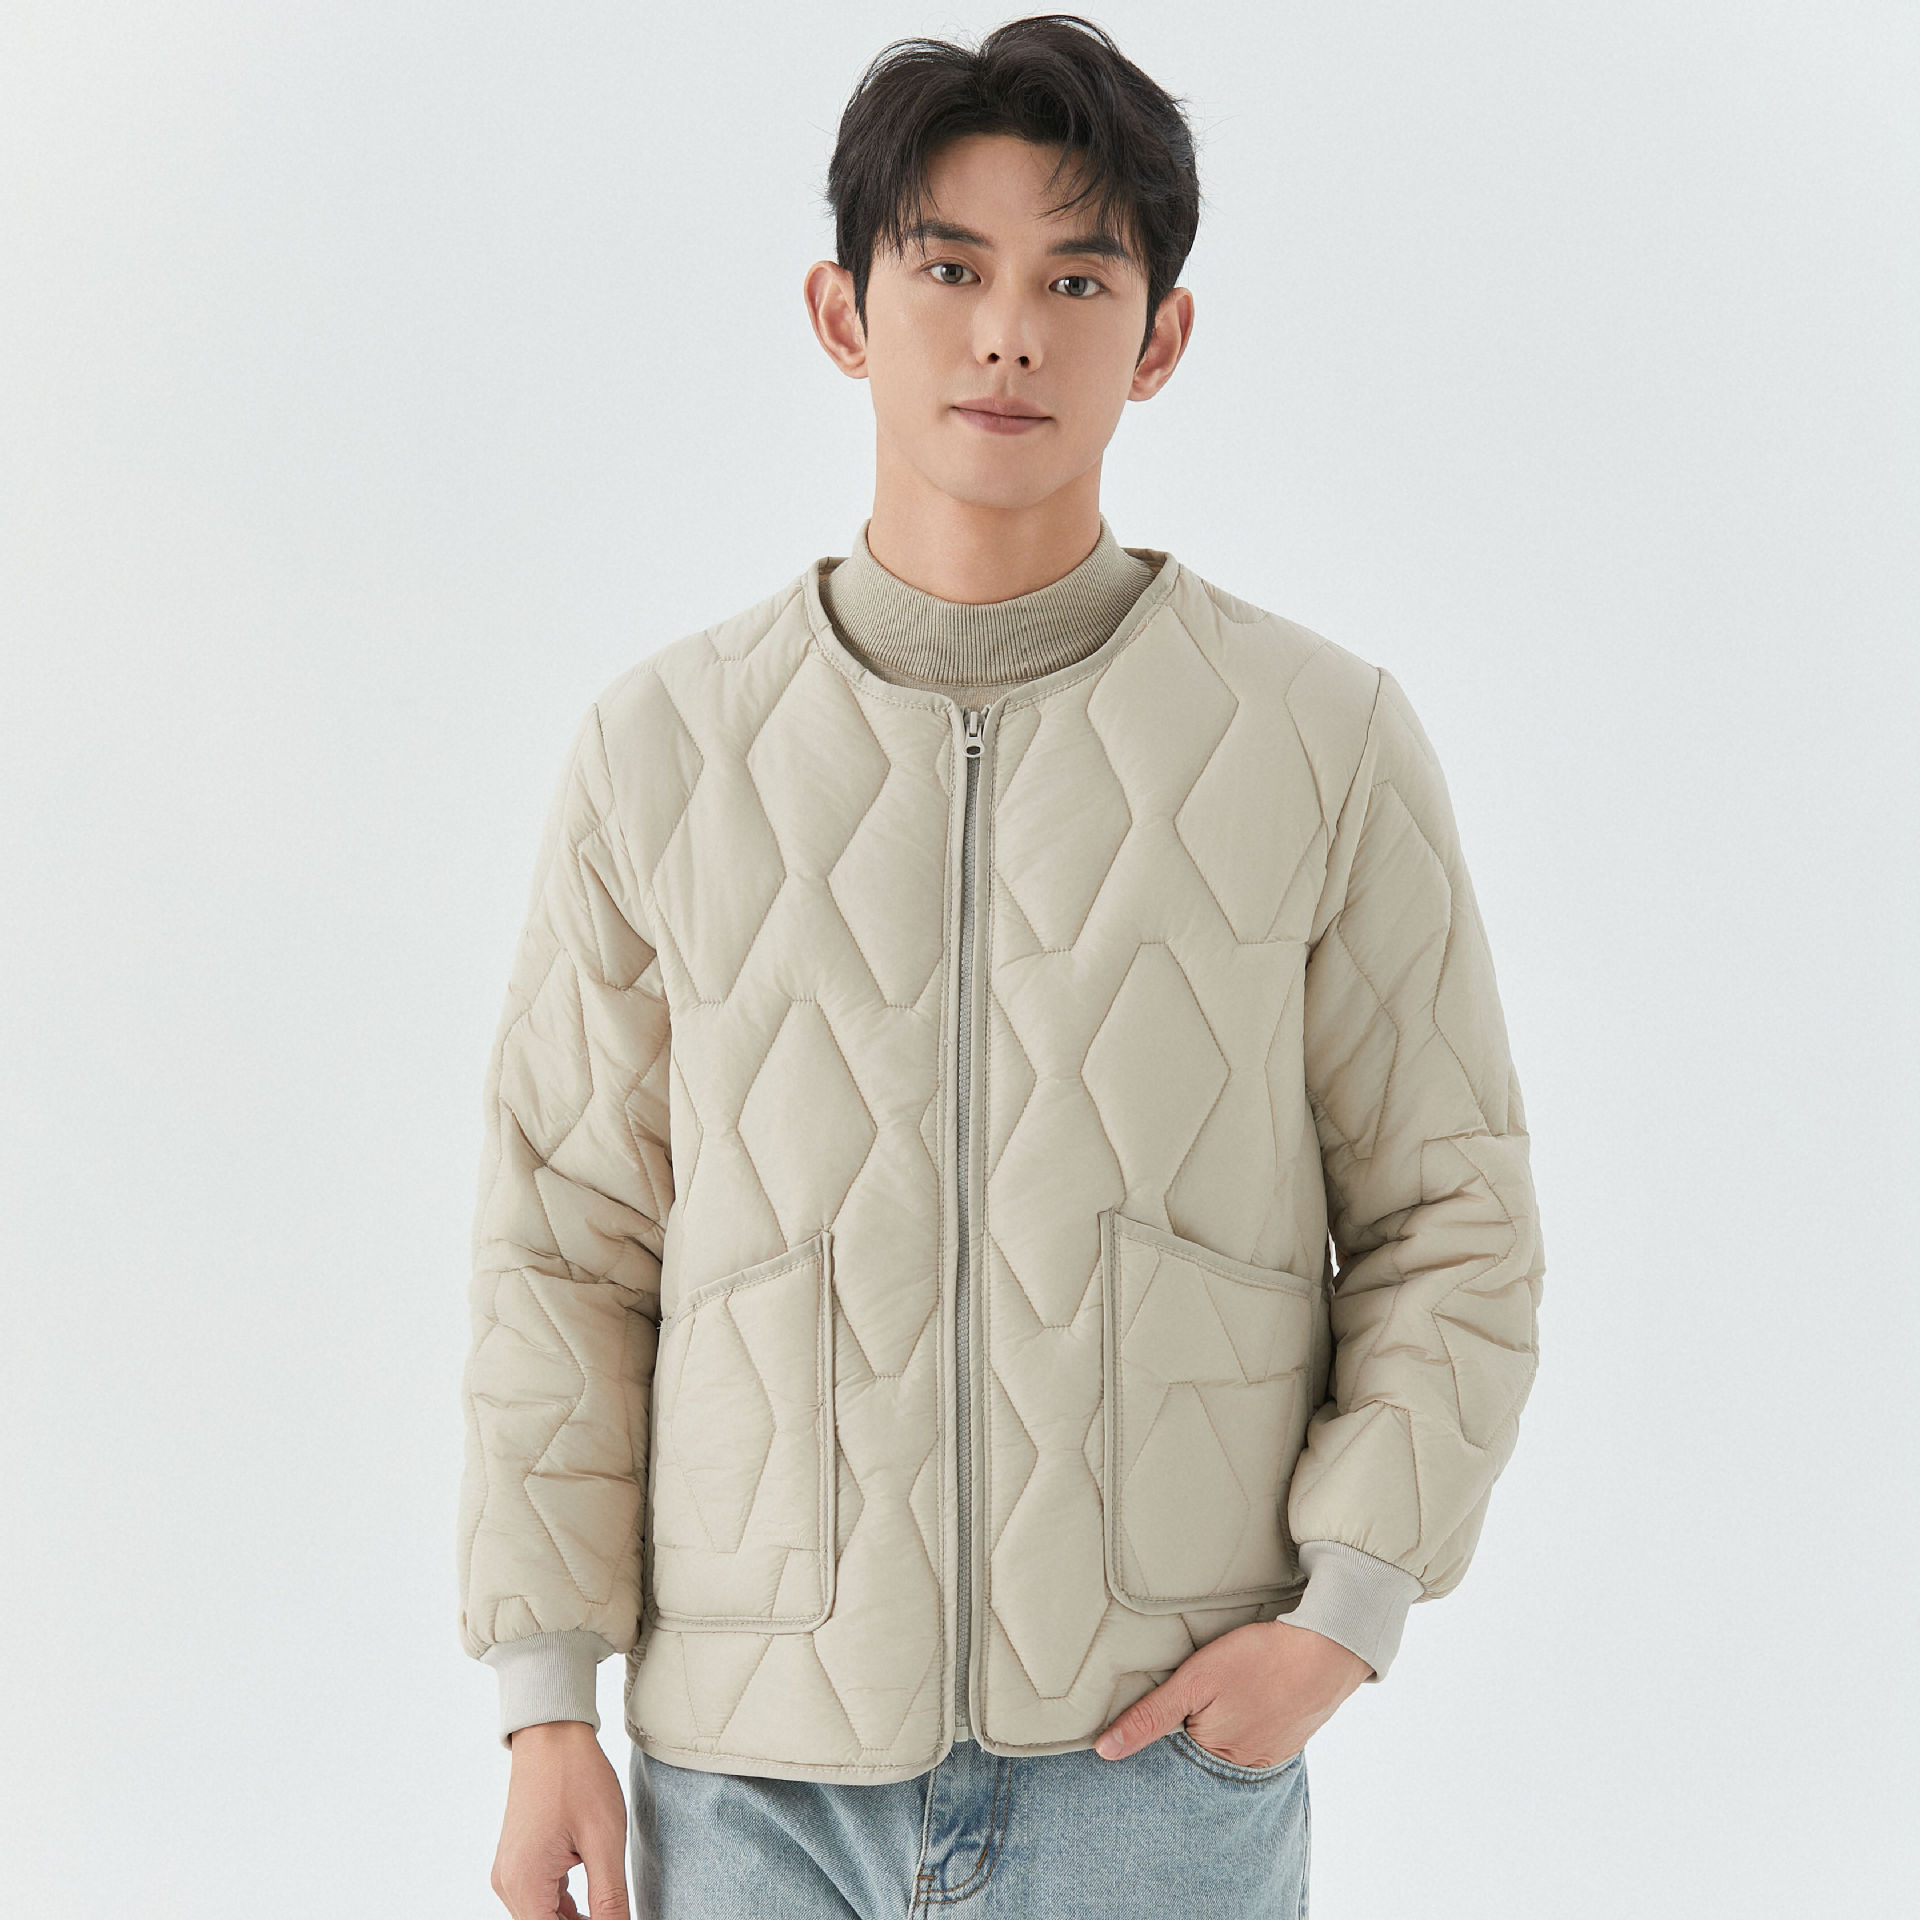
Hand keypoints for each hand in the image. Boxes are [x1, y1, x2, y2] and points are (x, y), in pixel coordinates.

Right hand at [492, 1720, 629, 1919]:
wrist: (551, 1732)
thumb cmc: (577, 1776)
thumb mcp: (604, 1841)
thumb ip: (609, 1899)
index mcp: (525, 1884)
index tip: (614, 1917)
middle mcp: (509, 1884)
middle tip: (615, 1912)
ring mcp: (511, 1871)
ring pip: (543, 1916)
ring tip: (608, 1909)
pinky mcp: (519, 1860)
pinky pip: (540, 1897)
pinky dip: (564, 1905)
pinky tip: (591, 1901)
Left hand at [1091, 1620, 1371, 1768]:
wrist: (1326, 1647)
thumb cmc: (1256, 1659)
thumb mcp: (1194, 1681)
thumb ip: (1149, 1717)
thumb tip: (1104, 1751)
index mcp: (1213, 1756)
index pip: (1170, 1755)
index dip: (1160, 1730)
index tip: (1160, 1706)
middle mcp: (1242, 1767)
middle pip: (1200, 1752)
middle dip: (1192, 1728)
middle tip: (1202, 1692)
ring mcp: (1269, 1756)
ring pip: (1227, 1745)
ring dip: (1220, 1724)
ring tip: (1224, 1692)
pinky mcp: (1288, 1740)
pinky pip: (1255, 1738)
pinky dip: (1246, 1721)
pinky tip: (1247, 1697)